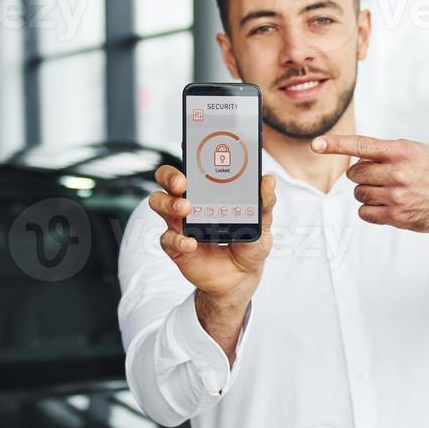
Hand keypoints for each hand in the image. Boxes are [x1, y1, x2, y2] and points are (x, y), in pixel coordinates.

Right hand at [148, 165, 277, 307]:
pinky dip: (178, 240)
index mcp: (210, 191)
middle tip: (183, 183)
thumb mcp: (261, 225)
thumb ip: (264, 204)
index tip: (193, 150)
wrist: (240, 278)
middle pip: (167, 179)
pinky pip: (168, 238)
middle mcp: (191, 202)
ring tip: (186, 209)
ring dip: (169, 203)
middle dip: (170, 176)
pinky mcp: (176, 245)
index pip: (194, 167)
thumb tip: (269, 180)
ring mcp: (180, 223)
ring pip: (159, 202)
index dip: (189, 155)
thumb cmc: (248, 245)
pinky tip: (191, 244)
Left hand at [311, 134, 428, 232]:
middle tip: (379, 177)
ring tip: (387, 191)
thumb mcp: (415, 151)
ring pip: (359, 194)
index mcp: (399, 151)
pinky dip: (370, 209)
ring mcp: (396, 196)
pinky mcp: (397, 217)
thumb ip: (386, 153)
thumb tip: (357, 162)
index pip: (360, 146)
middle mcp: (396, 173)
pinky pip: (365, 213)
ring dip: (367, 193)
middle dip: (361, 176)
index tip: (315, 144)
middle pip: (355, 174)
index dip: (335, 144)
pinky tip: (386, 205)